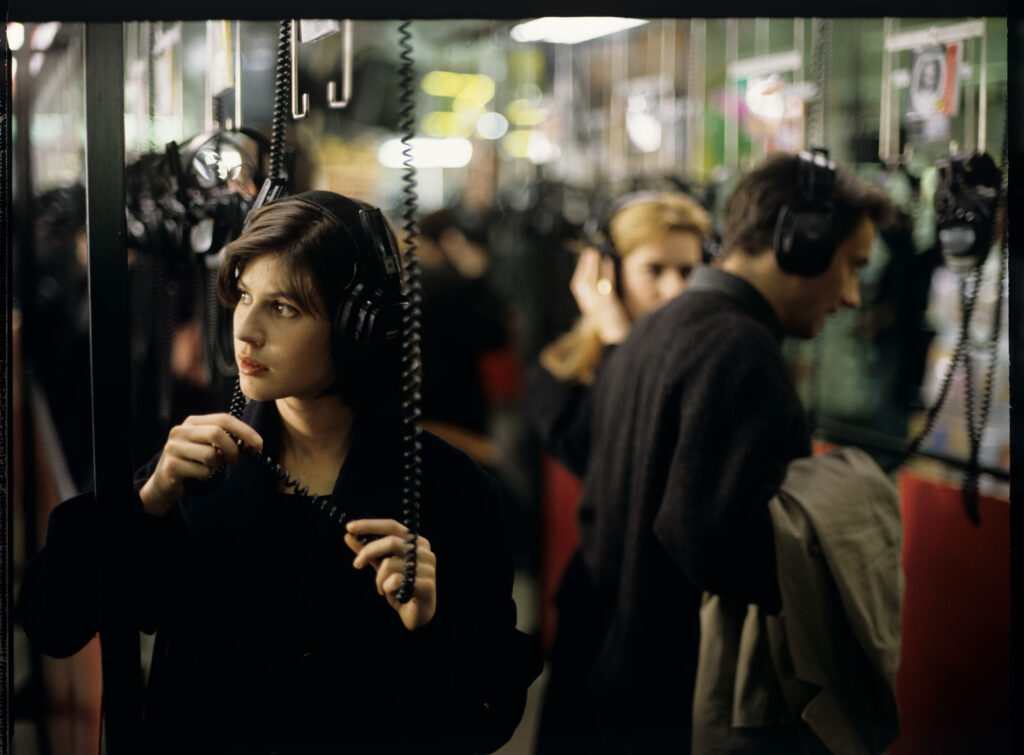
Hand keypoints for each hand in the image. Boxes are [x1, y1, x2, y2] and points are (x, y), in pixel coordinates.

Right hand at [139, 413, 262, 516]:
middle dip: (232, 449)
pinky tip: (197, 476)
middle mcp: (180, 431)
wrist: (164, 483)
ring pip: (210, 454)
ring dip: (216, 465)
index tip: (259, 444)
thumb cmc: (193, 462)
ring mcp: (173, 447)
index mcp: (193, 422)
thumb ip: (230, 444)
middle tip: (235, 462)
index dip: (245, 431)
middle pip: (217, 433)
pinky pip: (201, 471)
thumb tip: (255, 446)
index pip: (224, 419)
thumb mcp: (211, 449)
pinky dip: (205, 476)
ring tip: (208, 468)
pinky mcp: (170, 466)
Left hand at [345, 519, 436, 630]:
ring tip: (383, 588)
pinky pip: (396, 580)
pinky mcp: (426, 585)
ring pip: (390, 563)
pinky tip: (393, 594)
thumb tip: (349, 535)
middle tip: (357, 564)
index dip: (370, 525)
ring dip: (379, 579)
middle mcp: (424, 551)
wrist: (417, 613)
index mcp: (416, 542)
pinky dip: (387, 588)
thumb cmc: (401, 587)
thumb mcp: (382, 567)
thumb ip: (368, 551)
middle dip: (368, 552)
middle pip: (391, 541)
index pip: (392, 526)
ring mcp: (427, 568)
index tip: (350, 527)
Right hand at [570, 247, 631, 343]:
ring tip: (597, 253)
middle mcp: (589, 308)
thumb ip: (605, 292)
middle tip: (590, 250)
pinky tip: (609, 262)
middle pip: (581, 284)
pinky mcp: (607, 308)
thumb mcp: (609, 307)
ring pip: (589, 284)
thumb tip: (606, 269)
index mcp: (588, 307)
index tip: (588, 256)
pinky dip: (605, 273)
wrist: (621, 340)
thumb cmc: (618, 323)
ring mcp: (597, 308)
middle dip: (584, 266)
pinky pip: (604, 288)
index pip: (579, 286)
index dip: (582, 270)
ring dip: (592, 267)